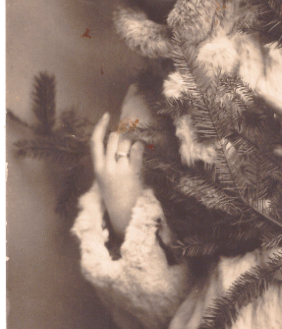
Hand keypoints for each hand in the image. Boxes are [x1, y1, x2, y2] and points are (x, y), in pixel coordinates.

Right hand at [91, 112, 144, 238]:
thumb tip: (118, 140)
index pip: (95, 142)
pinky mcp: (132, 172)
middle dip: (123, 135)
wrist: (124, 213)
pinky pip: (136, 151)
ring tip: (135, 150)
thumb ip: (108, 161)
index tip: (107, 115)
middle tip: (130, 137)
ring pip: (125, 143)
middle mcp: (107, 167)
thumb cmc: (116, 195)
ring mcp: (119, 169)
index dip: (100, 126)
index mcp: (98, 168)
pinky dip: (139, 147)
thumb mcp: (105, 178)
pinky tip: (141, 149)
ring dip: (132, 142)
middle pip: (114, 139)